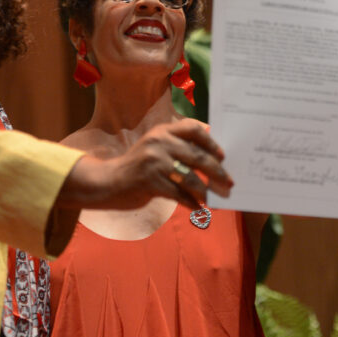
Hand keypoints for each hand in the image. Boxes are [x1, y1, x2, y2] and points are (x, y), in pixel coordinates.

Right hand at [56, 120, 232, 210]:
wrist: (108, 181)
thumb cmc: (139, 165)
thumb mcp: (155, 146)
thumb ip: (178, 144)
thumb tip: (213, 155)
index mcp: (162, 130)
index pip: (193, 128)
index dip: (210, 141)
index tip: (222, 155)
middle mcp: (159, 142)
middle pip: (197, 155)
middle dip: (216, 171)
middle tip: (228, 182)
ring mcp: (154, 162)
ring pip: (190, 177)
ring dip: (206, 191)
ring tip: (214, 198)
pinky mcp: (150, 182)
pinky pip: (179, 194)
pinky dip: (191, 203)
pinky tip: (198, 208)